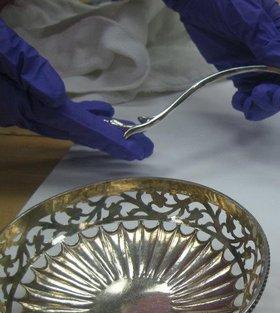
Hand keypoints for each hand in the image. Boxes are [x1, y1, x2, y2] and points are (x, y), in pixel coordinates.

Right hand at [0, 20, 152, 160]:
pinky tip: (86, 110)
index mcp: (21, 102)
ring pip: (61, 122)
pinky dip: (72, 114)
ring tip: (120, 128)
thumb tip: (56, 95)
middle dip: (107, 140)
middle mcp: (20, 110)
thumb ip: (22, 67)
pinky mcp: (10, 98)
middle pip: (72, 131)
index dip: (107, 140)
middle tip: (140, 149)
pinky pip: (48, 111)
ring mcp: (14, 106)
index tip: (138, 153)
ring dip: (91, 128)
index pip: (74, 126)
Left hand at [163, 0, 279, 120]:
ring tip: (246, 103)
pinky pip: (251, 96)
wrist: (194, 2)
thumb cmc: (225, 1)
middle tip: (259, 96)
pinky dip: (247, 105)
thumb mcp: (248, 16)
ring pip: (271, 96)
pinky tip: (238, 101)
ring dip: (263, 106)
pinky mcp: (242, 75)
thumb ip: (268, 41)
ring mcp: (259, 67)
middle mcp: (277, 55)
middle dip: (278, 98)